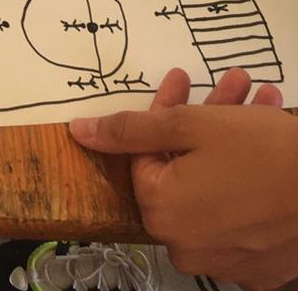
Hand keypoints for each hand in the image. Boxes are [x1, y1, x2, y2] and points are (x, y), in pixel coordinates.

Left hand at [71, 67, 297, 289]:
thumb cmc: (264, 156)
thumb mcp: (189, 125)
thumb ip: (129, 129)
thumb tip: (79, 132)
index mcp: (160, 211)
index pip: (145, 154)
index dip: (164, 110)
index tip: (183, 81)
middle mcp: (186, 245)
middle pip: (183, 168)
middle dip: (205, 119)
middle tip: (230, 86)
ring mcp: (225, 260)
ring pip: (215, 186)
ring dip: (232, 138)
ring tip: (260, 102)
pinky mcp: (258, 266)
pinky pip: (241, 215)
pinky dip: (249, 179)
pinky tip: (268, 137)